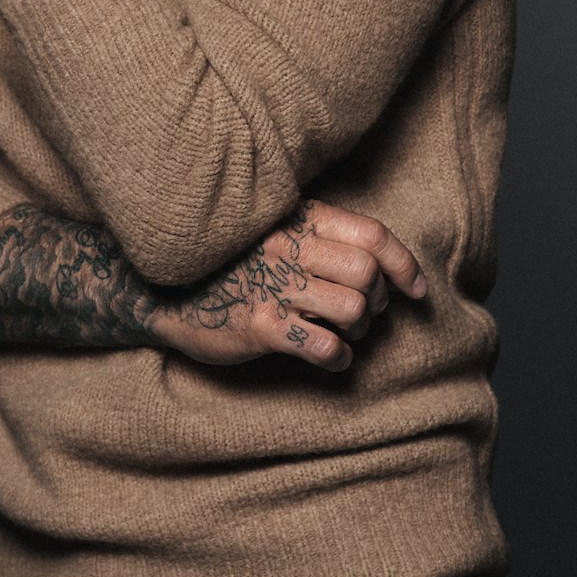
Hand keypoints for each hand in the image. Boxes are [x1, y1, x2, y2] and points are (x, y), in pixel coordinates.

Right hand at [150, 200, 426, 372]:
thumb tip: (379, 262)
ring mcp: (273, 285)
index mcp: (299, 217)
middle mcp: (288, 246)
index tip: (417, 291)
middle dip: (377, 301)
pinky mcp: (258, 325)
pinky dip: (337, 359)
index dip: (404, 265)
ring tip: (341, 334)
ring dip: (357, 331)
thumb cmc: (230, 262)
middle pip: (367, 273)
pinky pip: (323, 346)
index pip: (372, 234)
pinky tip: (327, 357)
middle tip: (363, 314)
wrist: (159, 286)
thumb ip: (319, 235)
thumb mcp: (274, 231)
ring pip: (353, 310)